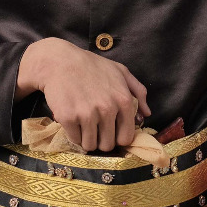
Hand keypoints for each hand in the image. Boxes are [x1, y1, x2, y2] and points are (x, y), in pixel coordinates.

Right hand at [17, 37, 150, 151]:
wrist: (60, 61)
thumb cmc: (92, 66)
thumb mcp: (121, 72)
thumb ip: (138, 92)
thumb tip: (147, 114)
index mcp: (123, 100)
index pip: (126, 137)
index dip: (118, 138)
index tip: (111, 132)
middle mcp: (107, 109)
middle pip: (108, 145)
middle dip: (102, 140)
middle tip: (95, 129)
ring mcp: (87, 114)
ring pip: (90, 145)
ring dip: (87, 139)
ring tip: (84, 125)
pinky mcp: (68, 118)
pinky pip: (75, 139)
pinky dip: (74, 134)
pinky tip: (73, 121)